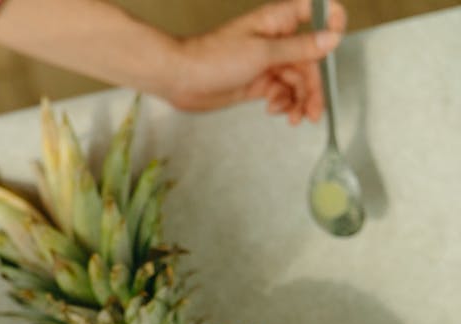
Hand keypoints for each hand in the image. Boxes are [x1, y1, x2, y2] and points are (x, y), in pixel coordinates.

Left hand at [168, 0, 346, 123]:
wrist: (180, 79)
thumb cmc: (212, 58)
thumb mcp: (262, 53)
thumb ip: (299, 48)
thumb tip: (332, 38)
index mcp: (279, 21)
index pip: (317, 12)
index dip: (332, 24)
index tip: (336, 43)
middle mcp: (276, 40)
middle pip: (311, 59)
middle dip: (314, 85)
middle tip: (314, 110)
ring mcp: (266, 62)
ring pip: (297, 79)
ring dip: (300, 99)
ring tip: (297, 118)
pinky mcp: (257, 82)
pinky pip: (281, 92)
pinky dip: (283, 102)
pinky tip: (276, 110)